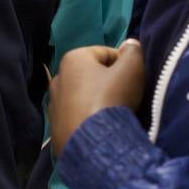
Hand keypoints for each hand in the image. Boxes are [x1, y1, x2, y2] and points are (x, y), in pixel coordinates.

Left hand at [49, 39, 144, 156]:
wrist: (93, 144)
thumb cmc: (111, 99)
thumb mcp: (131, 70)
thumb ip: (133, 52)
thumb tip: (130, 44)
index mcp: (72, 59)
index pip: (106, 53)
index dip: (124, 64)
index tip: (134, 80)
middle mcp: (58, 78)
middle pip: (93, 75)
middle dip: (110, 83)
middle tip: (127, 97)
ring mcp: (54, 104)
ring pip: (84, 97)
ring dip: (99, 101)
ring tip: (114, 115)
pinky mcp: (55, 128)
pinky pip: (78, 117)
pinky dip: (89, 119)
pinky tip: (101, 128)